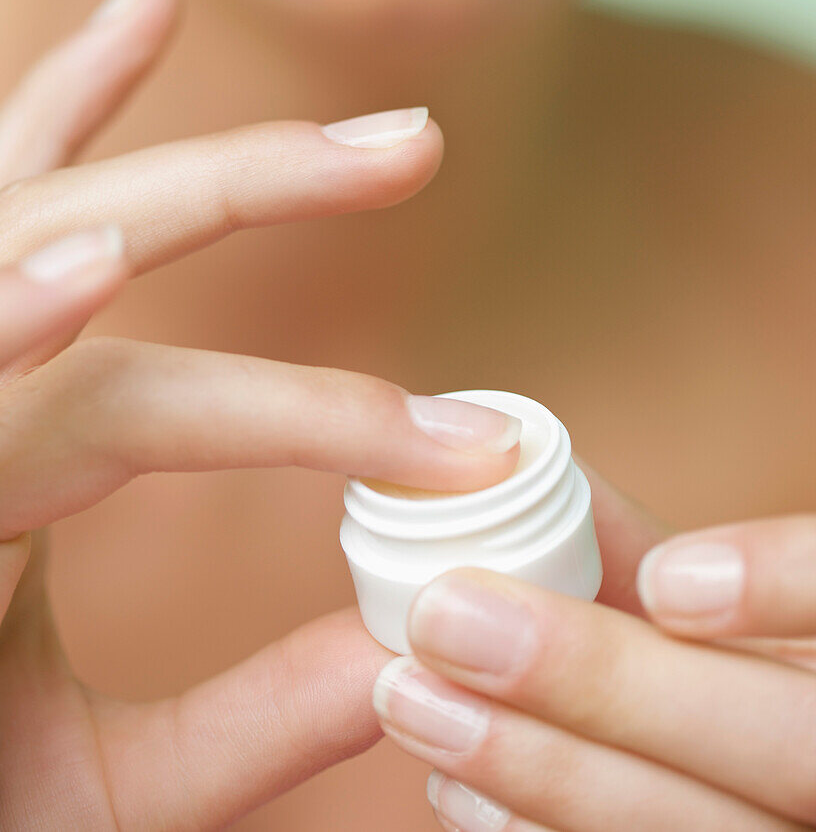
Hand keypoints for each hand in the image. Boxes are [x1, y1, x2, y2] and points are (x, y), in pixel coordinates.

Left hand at [0, 0, 520, 830]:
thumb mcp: (82, 796)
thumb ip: (242, 730)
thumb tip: (407, 656)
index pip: (140, 408)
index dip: (315, 417)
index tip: (468, 447)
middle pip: (81, 238)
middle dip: (251, 187)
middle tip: (405, 148)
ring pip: (25, 192)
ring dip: (151, 120)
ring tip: (277, 71)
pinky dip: (61, 108)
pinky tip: (132, 28)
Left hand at [374, 503, 815, 829]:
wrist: (722, 766)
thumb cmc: (703, 662)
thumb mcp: (689, 595)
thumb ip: (623, 539)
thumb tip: (512, 461)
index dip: (786, 585)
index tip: (665, 578)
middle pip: (782, 743)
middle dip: (603, 681)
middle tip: (449, 619)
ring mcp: (793, 831)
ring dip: (539, 769)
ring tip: (414, 699)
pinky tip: (454, 788)